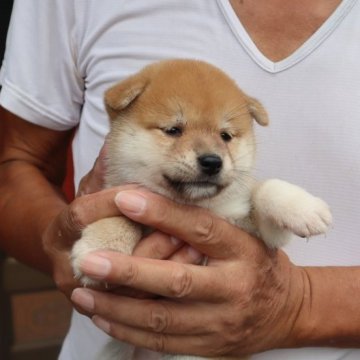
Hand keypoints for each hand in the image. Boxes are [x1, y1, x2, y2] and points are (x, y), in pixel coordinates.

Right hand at [44, 142, 202, 304]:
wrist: (71, 253)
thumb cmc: (87, 217)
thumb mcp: (90, 192)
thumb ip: (104, 171)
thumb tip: (120, 141)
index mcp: (59, 233)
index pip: (80, 215)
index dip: (109, 202)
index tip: (139, 193)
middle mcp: (67, 266)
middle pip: (111, 258)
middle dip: (149, 241)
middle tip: (182, 231)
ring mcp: (86, 292)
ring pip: (128, 287)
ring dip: (164, 266)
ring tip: (197, 251)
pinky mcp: (106, 308)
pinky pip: (137, 305)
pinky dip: (164, 288)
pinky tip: (189, 271)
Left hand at [71, 189, 306, 356]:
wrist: (289, 311)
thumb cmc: (259, 262)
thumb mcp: (245, 234)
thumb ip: (206, 224)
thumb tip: (154, 205)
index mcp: (242, 250)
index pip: (200, 228)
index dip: (162, 213)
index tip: (125, 199)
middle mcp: (233, 287)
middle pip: (177, 281)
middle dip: (130, 272)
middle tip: (91, 260)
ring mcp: (221, 323)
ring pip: (162, 319)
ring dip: (119, 307)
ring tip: (84, 292)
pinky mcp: (210, 346)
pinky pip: (164, 342)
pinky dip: (129, 331)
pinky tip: (104, 317)